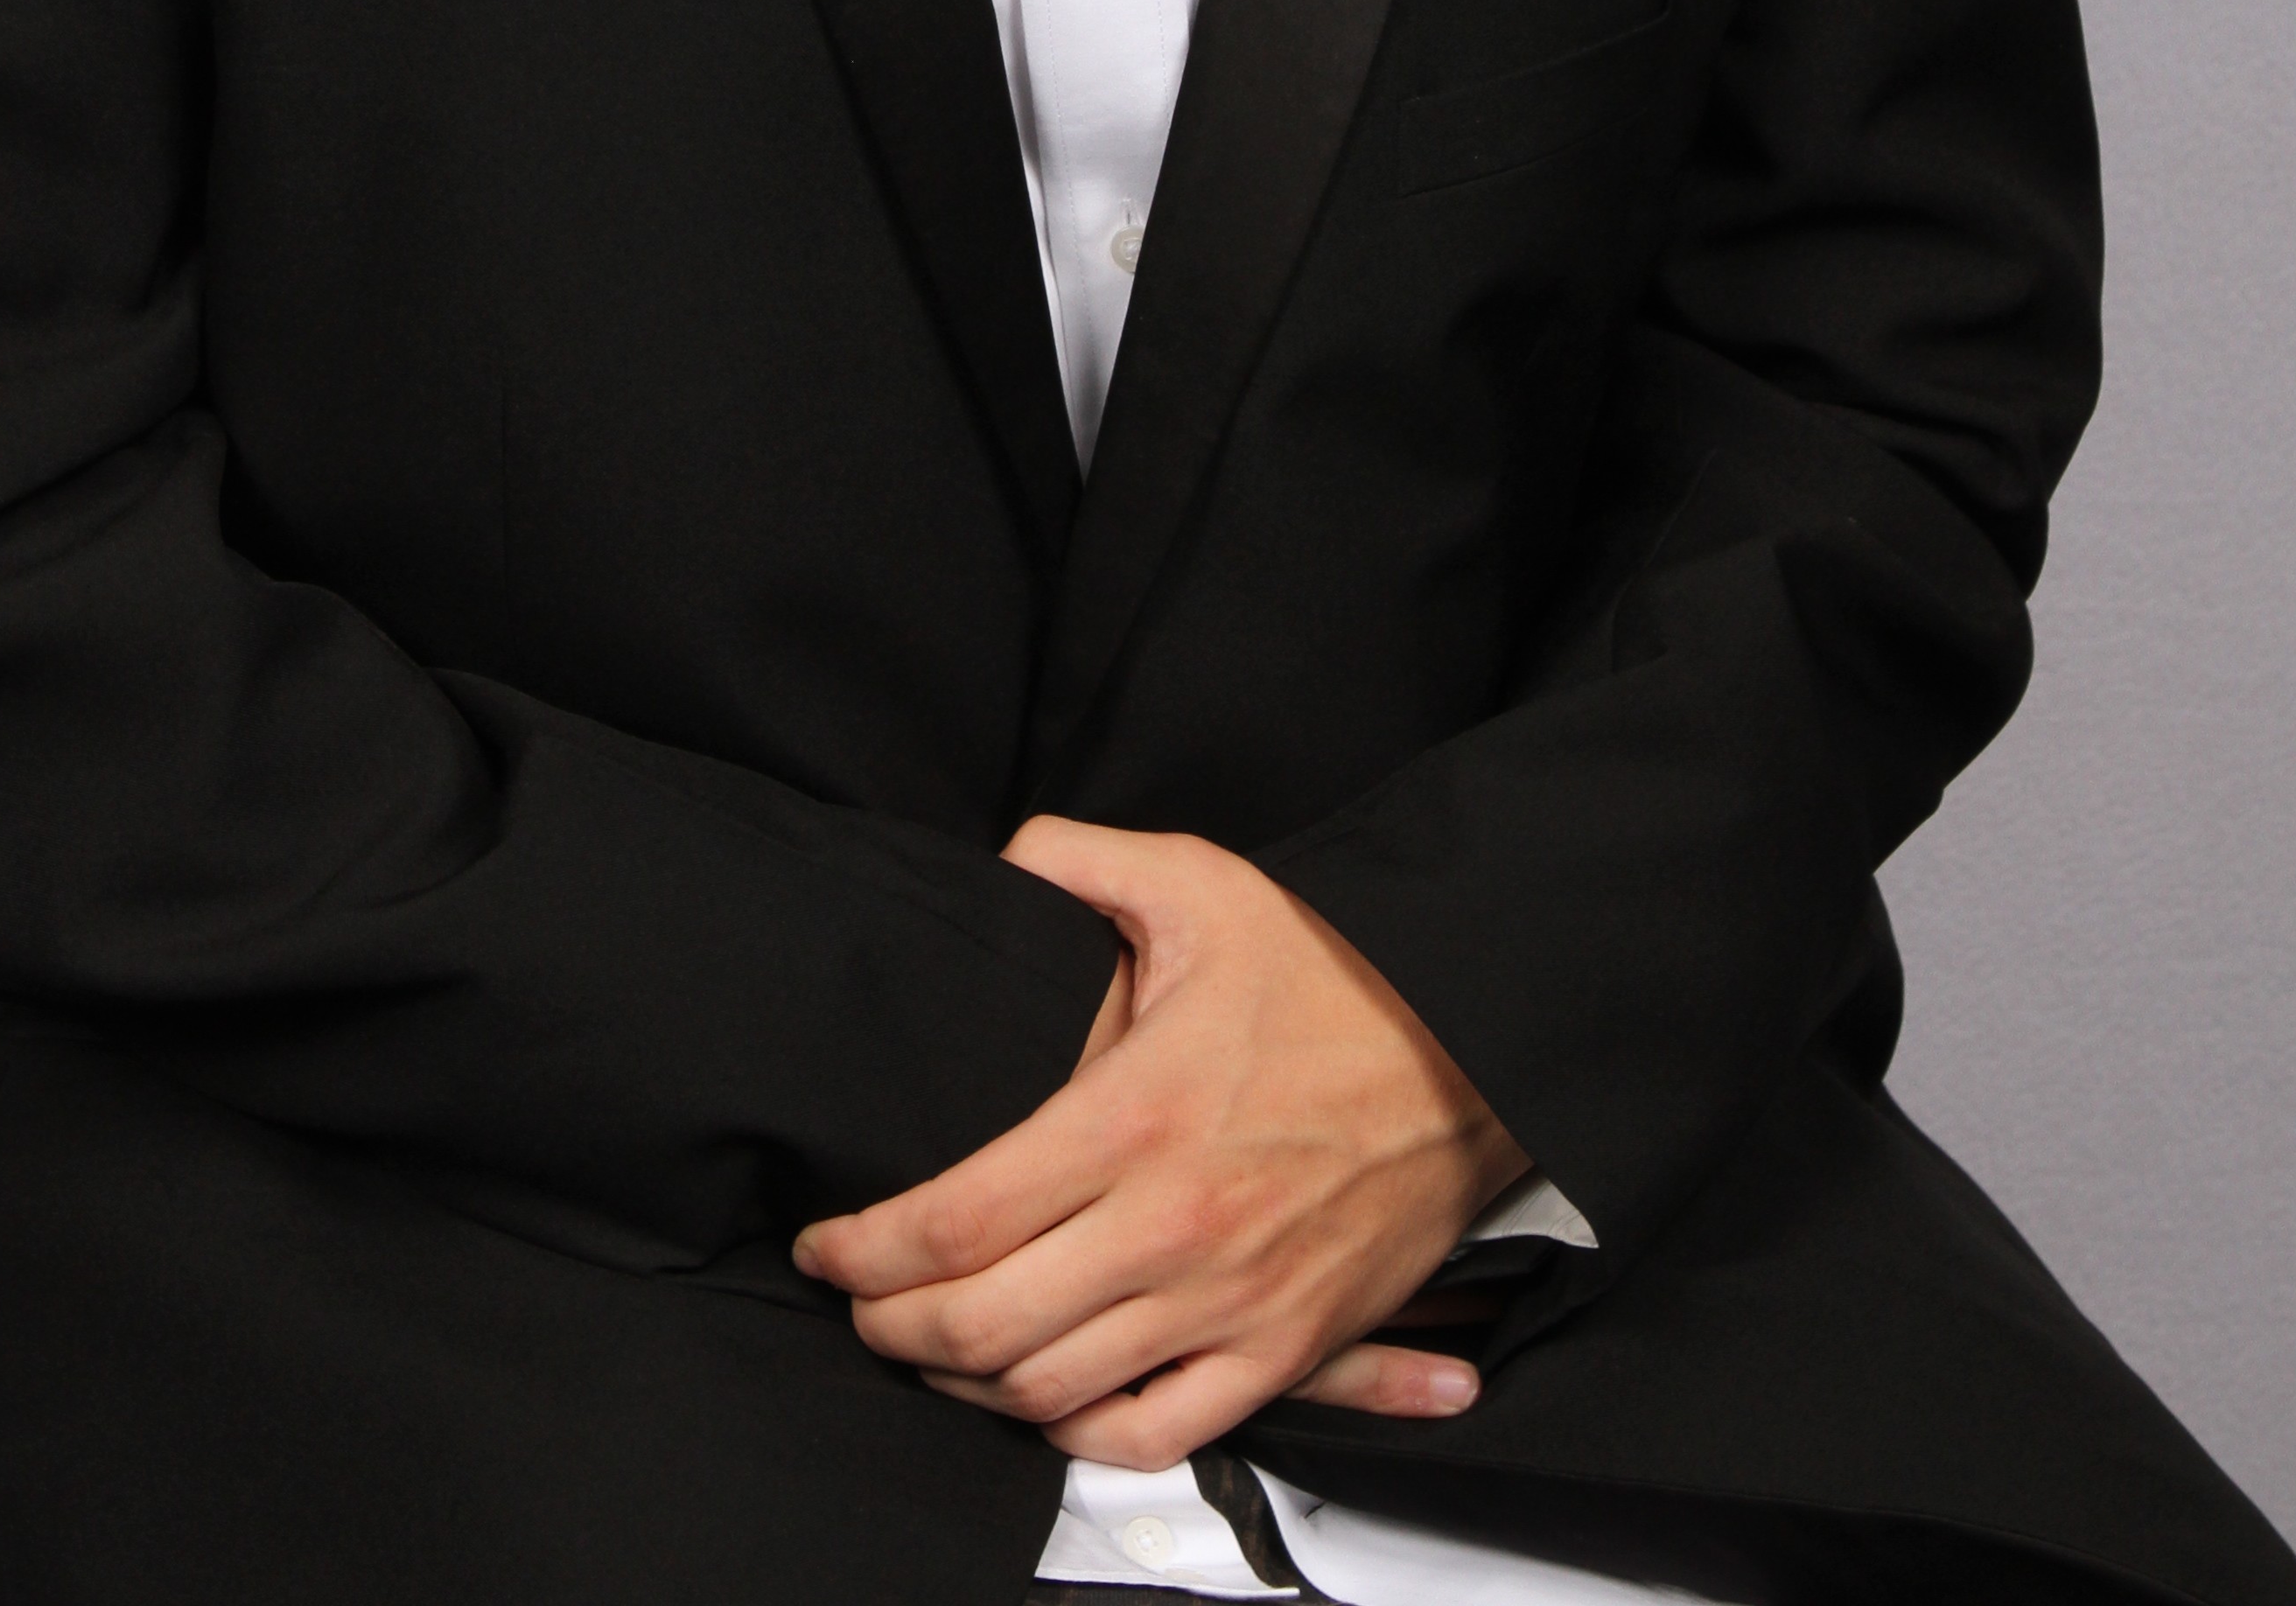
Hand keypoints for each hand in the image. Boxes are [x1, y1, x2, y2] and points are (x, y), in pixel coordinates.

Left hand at [791, 816, 1525, 1466]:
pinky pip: (1155, 1432)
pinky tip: (1039, 1399)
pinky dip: (1077, 1434)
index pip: (956, 1219)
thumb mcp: (1197, 883)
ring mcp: (1228, 1303)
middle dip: (889, 1322)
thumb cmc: (1331, 972)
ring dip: (966, 1380)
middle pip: (982, 1323)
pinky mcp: (1281, 1349)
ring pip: (1051, 1391)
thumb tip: (1000, 864)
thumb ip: (1076, 861)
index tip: (826, 1240)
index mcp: (1134, 1117)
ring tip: (927, 1340)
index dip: (865, 1247)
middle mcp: (1171, 1228)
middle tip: (856, 1297)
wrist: (1469, 1048)